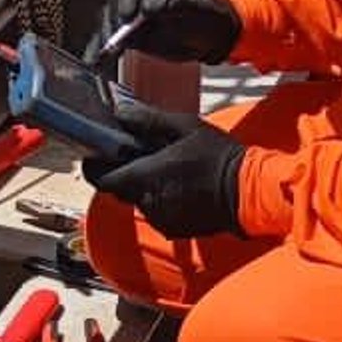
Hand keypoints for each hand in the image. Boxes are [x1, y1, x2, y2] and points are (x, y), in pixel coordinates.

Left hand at [83, 104, 247, 237]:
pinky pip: (157, 211)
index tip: (94, 155)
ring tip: (167, 167)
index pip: (102, 179)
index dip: (94, 167)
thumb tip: (120, 112)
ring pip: (139, 199)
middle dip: (125, 171)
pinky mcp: (174, 228)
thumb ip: (148, 120)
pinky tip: (180, 184)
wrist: (248, 193)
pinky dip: (161, 198)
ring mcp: (161, 218)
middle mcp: (148, 202)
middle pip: (121, 188)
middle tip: (140, 152)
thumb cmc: (218, 157)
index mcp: (146, 177)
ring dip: (145, 185)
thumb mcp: (185, 127)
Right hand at [92, 0, 241, 65]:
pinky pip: (111, 37)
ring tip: (103, 54)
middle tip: (114, 38)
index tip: (128, 15)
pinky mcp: (128, 29)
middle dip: (114, 20)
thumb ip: (178, 3)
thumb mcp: (202, 8)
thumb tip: (148, 6)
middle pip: (119, 0)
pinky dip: (101, 48)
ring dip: (105, 36)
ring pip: (111, 20)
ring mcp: (132, 9)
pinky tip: (95, 61)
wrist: (212, 35)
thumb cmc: (211, 16)